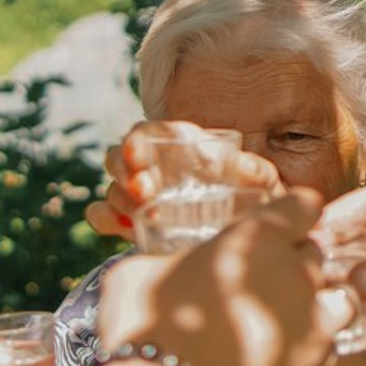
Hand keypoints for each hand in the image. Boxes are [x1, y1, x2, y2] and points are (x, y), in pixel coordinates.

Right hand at [85, 119, 283, 240]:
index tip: (138, 157)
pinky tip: (124, 227)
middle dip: (125, 173)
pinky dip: (105, 220)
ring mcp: (139, 195)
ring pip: (112, 189)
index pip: (146, 133)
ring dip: (122, 201)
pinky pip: (102, 215)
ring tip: (151, 217)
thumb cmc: (252, 197)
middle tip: (145, 193)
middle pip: (118, 158)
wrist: (245, 231)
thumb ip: (258, 172)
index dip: (136, 141)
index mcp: (178, 146)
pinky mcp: (131, 221)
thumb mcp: (263, 183)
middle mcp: (153, 167)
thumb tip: (245, 166)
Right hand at [97, 189, 336, 365]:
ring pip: (337, 298)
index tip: (282, 226)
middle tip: (264, 280)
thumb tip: (165, 272)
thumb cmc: (142, 327)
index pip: (302, 206)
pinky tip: (284, 356)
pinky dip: (312, 347)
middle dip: (295, 262)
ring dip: (317, 303)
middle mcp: (297, 273)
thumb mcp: (141, 273)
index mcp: (259, 237)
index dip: (292, 215)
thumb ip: (170, 263)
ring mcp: (313, 321)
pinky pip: (329, 346)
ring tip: (286, 319)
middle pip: (315, 254)